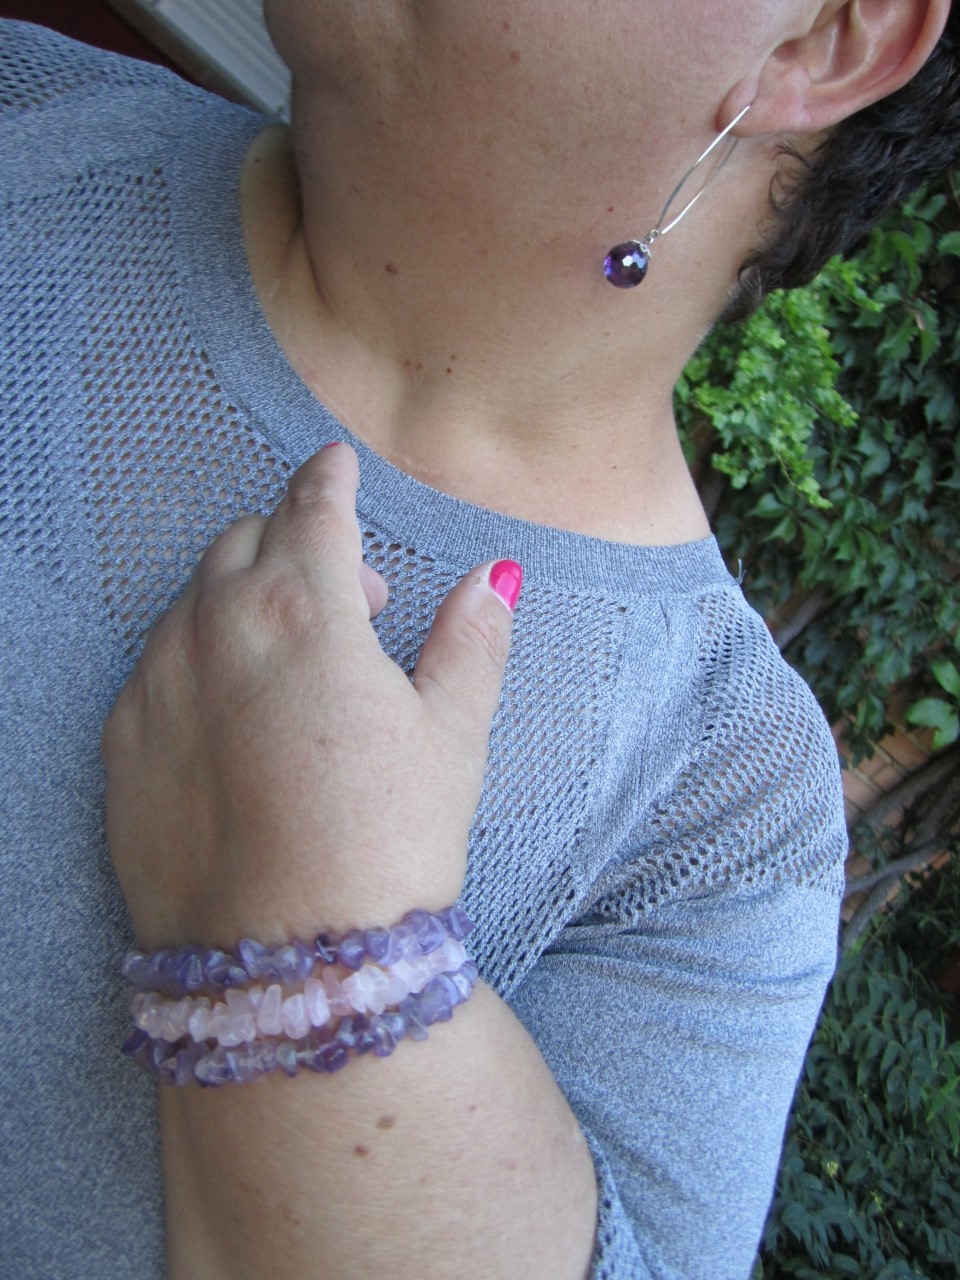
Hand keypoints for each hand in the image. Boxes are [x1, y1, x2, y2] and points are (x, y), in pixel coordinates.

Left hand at [102, 444, 519, 949]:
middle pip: (245, 543)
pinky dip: (195, 659)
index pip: (312, 507)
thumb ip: (470, 642)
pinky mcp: (120, 748)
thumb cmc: (386, 844)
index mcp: (303, 607)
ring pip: (191, 601)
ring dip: (242, 599)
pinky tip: (234, 712)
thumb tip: (496, 576)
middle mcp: (214, 629)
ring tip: (296, 659)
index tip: (336, 463)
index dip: (330, 478)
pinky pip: (154, 667)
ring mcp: (155, 687)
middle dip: (294, 542)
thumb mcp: (452, 737)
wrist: (289, 966)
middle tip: (351, 593)